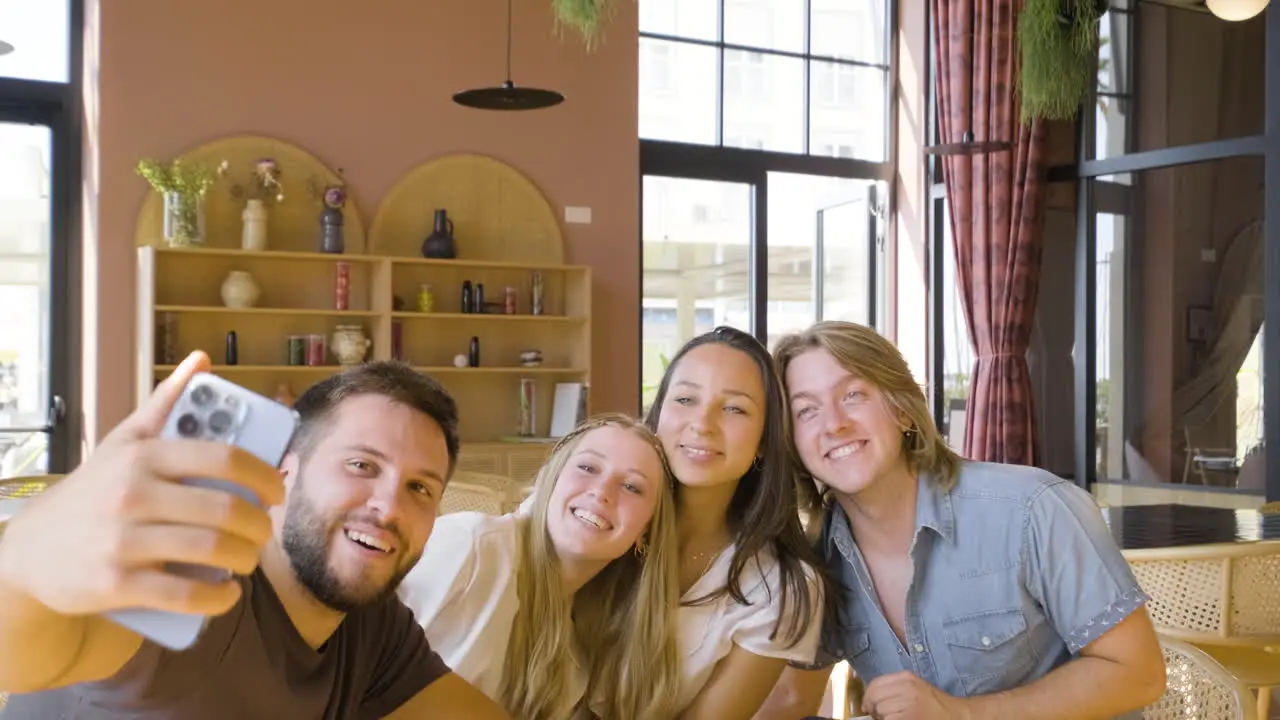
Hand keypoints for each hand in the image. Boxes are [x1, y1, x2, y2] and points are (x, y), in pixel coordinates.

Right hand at [0, 351, 284, 618]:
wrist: (28, 551)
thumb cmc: (94, 490)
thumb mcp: (124, 441)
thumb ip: (167, 403)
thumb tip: (202, 361)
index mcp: (144, 455)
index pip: (224, 457)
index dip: (264, 475)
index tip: (277, 489)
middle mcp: (132, 493)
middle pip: (225, 509)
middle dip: (258, 525)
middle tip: (263, 531)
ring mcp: (122, 540)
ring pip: (211, 550)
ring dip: (244, 559)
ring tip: (247, 559)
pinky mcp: (114, 584)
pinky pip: (184, 594)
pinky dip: (217, 597)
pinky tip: (227, 593)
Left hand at [862, 672, 965, 719]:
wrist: (956, 716)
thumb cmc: (935, 706)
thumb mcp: (915, 689)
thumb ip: (893, 689)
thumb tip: (869, 700)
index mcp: (906, 678)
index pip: (875, 685)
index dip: (868, 698)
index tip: (868, 707)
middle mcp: (906, 687)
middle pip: (874, 698)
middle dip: (875, 710)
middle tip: (883, 717)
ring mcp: (908, 703)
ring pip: (880, 712)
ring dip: (884, 719)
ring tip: (898, 719)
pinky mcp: (909, 718)